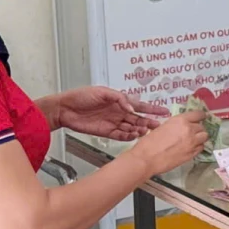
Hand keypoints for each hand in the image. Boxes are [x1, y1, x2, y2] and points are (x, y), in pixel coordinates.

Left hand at [44, 87, 164, 139]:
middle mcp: (119, 112)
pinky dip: (128, 137)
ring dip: (139, 129)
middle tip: (158, 125)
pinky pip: (121, 135)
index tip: (164, 111)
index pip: (140, 105)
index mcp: (120, 101)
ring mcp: (113, 123)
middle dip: (149, 121)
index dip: (152, 108)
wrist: (64, 109)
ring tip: (145, 131)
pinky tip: (133, 136)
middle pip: (138, 118)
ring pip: (131, 128)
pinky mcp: (106, 132)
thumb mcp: (102, 92)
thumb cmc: (81, 96)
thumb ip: (119, 99)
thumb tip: (131, 108)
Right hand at [130, 109, 208, 175]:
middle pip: (202, 127)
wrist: (146, 158)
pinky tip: (191, 148)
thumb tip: (181, 128)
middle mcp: (189, 130)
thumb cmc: (149, 142)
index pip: (198, 114)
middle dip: (198, 129)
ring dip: (200, 138)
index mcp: (180, 120)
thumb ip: (175, 126)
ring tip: (194, 140)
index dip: (201, 116)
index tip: (201, 118)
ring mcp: (192, 142)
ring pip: (205, 137)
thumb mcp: (163, 127)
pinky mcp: (192, 154)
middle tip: (192, 132)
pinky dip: (198, 147)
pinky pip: (201, 148)